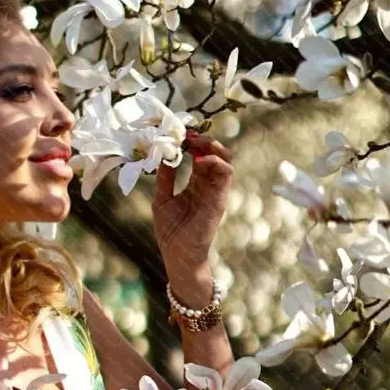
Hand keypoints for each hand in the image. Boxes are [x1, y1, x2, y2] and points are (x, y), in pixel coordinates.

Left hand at [153, 131, 233, 275]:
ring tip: (195, 142)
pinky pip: (227, 174)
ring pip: (225, 159)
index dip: (193, 143)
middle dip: (204, 140)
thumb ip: (165, 178)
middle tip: (188, 134)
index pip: (200, 156)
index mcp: (195, 184)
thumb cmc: (170, 231)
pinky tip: (199, 160)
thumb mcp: (162, 199)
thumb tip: (163, 155)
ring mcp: (216, 191)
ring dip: (212, 146)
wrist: (177, 254)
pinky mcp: (220, 199)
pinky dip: (216, 162)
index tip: (180, 134)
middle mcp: (208, 185)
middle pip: (215, 154)